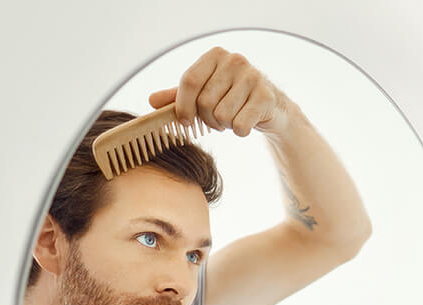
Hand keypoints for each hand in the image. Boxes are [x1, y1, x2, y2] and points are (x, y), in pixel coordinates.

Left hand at [148, 47, 292, 137]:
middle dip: (207, 119)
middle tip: (217, 119)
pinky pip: (240, 125)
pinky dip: (240, 131)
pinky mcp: (266, 97)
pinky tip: (246, 123)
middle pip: (205, 101)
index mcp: (215, 55)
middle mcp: (235, 61)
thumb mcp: (203, 94)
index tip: (184, 121)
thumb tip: (152, 101)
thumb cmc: (233, 98)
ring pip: (222, 115)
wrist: (270, 107)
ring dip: (224, 125)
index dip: (182, 105)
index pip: (189, 81)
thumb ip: (178, 96)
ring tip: (232, 119)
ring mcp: (253, 77)